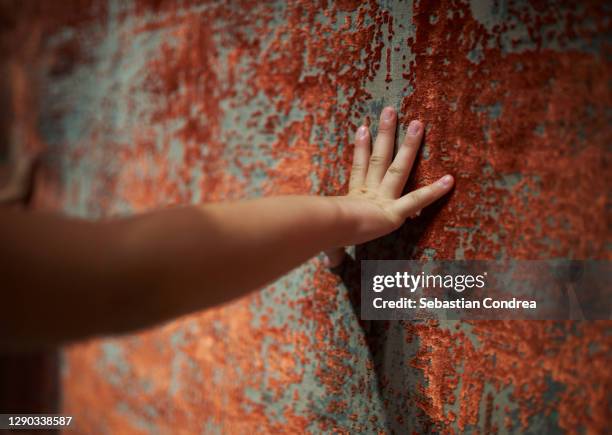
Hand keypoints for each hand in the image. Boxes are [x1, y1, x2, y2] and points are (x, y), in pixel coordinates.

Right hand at [324, 106, 453, 266]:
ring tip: (419, 123)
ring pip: (398, 168)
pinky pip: (416, 200)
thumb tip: (332, 266)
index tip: (363, 128)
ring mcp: (381, 199)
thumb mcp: (328, 244)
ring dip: (409, 146)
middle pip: (378, 157)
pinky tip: (450, 180)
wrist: (323, 231)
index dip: (360, 148)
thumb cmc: (322, 235)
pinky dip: (433, 191)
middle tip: (391, 111)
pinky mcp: (392, 213)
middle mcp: (368, 193)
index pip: (359, 169)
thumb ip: (333, 254)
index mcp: (353, 197)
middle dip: (386, 134)